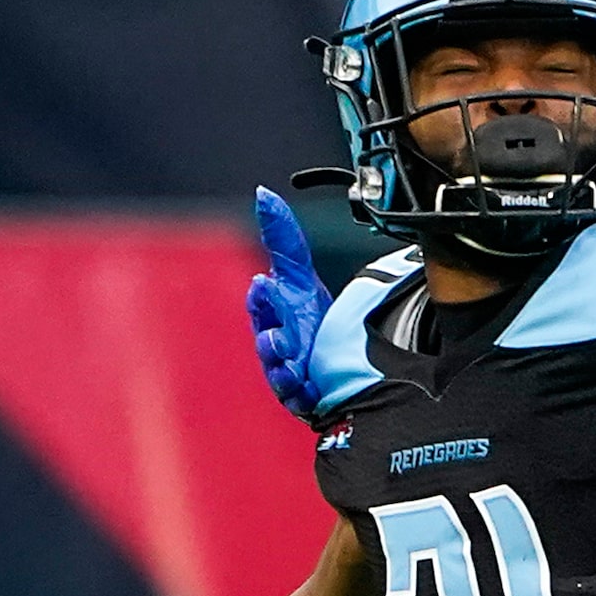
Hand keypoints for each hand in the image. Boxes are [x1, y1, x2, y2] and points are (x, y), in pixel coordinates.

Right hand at [247, 187, 331, 419]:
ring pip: (280, 376)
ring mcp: (287, 375)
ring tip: (294, 365)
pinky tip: (311, 387)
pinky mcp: (303, 399)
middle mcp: (276, 348)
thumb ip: (281, 236)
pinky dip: (303, 395)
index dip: (262, 299)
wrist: (334, 358)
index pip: (262, 306)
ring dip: (284, 369)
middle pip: (268, 345)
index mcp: (273, 317)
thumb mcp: (298, 274)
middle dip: (272, 339)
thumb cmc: (307, 316)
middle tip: (281, 335)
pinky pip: (299, 401)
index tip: (265, 283)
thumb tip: (264, 194)